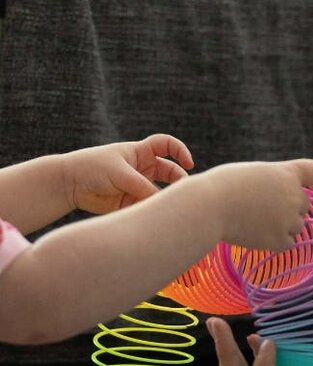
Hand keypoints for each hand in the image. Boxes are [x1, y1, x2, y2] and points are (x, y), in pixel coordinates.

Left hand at [63, 134, 193, 214]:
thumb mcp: (121, 174)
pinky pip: (147, 208)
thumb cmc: (93, 168)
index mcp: (141, 152)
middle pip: (170, 173)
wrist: (70, 184)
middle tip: (181, 195)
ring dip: (163, 202)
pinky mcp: (131, 203)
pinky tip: (152, 220)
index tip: (189, 164)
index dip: (181, 152)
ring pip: (160, 194)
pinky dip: (151, 214)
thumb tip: (162, 203)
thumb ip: (143, 187)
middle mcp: (143, 168)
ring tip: (165, 211)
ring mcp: (137, 186)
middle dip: (178, 183)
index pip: (167, 145)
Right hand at [209, 157, 312, 251]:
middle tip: (263, 209)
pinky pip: (287, 243)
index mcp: (286, 173)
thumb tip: (275, 200)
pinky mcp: (280, 240)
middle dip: (289, 208)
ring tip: (255, 222)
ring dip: (282, 226)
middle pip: (304, 204)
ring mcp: (288, 219)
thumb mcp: (251, 174)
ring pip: (297, 226)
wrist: (209, 207)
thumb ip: (271, 182)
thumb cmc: (222, 187)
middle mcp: (293, 195)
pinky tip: (257, 235)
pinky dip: (275, 241)